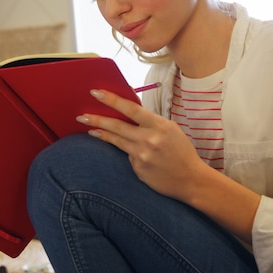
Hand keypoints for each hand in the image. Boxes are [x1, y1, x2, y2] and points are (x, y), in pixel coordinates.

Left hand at [76, 89, 206, 200]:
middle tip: (81, 115)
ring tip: (90, 128)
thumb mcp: (171, 130)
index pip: (131, 109)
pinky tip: (139, 156)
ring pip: (116, 141)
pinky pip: (128, 156)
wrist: (191, 180)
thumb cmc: (182, 152)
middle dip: (97, 118)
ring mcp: (142, 156)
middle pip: (117, 126)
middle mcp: (149, 140)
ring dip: (101, 133)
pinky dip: (128, 153)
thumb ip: (150, 122)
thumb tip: (129, 112)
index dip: (111, 100)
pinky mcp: (138, 169)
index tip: (96, 92)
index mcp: (160, 125)